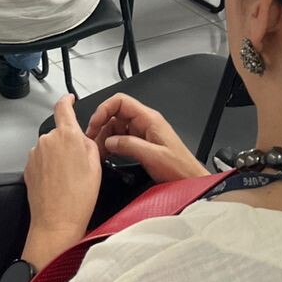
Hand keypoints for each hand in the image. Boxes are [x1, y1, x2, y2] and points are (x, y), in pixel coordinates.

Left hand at [23, 97, 101, 261]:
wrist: (56, 222)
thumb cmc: (78, 198)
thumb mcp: (96, 165)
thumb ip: (89, 143)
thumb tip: (83, 138)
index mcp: (67, 135)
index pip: (63, 108)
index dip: (66, 100)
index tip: (69, 99)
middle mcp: (48, 140)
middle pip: (59, 133)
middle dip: (68, 144)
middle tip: (80, 165)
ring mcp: (35, 153)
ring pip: (50, 148)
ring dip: (58, 157)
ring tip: (69, 180)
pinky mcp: (28, 167)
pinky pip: (41, 161)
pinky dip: (49, 168)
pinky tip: (58, 184)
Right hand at [84, 93, 207, 182]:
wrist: (190, 180)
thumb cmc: (179, 168)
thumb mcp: (153, 156)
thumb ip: (129, 146)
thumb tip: (109, 141)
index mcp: (149, 119)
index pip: (121, 101)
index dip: (104, 109)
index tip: (94, 123)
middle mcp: (145, 123)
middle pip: (115, 115)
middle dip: (101, 126)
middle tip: (92, 140)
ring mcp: (143, 133)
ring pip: (116, 128)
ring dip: (105, 138)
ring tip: (98, 152)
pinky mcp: (142, 144)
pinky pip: (121, 139)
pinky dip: (111, 146)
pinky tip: (107, 155)